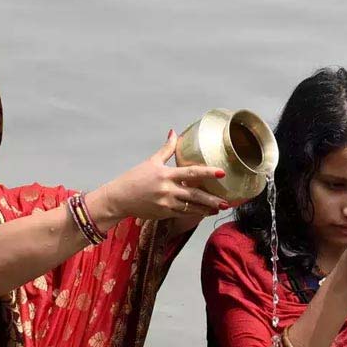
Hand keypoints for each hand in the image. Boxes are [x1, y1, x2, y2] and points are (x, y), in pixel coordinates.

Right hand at [91, 130, 228, 221]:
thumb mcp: (151, 162)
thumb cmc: (134, 178)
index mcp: (166, 174)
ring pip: (190, 207)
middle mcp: (167, 190)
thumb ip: (166, 149)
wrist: (119, 198)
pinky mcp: (163, 213)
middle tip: (226, 202)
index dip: (208, 172)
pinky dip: (194, 214)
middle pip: (194, 194)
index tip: (221, 173)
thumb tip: (174, 132)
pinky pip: (182, 214)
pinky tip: (204, 213)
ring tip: (218, 209)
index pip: (191, 172)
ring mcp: (166, 203)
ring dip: (206, 209)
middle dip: (212, 199)